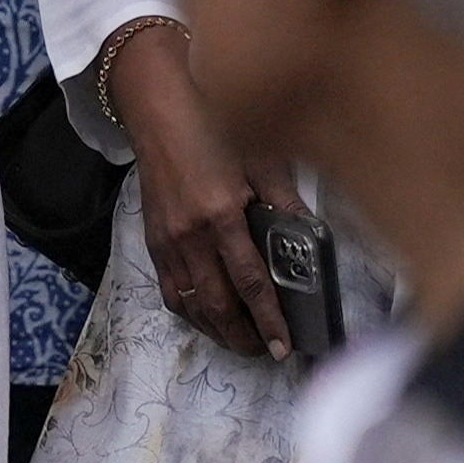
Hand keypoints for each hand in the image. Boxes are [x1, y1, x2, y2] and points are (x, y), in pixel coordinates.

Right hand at [105, 21, 308, 360]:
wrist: (158, 110)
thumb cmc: (214, 124)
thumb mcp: (261, 157)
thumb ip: (286, 201)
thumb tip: (310, 238)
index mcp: (221, 213)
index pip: (250, 283)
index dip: (269, 319)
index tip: (284, 346)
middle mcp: (191, 234)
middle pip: (219, 304)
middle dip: (244, 335)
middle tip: (266, 352)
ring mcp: (167, 240)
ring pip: (191, 305)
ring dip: (217, 331)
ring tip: (241, 343)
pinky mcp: (153, 240)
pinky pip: (170, 290)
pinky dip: (191, 313)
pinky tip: (208, 318)